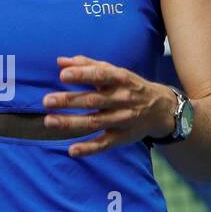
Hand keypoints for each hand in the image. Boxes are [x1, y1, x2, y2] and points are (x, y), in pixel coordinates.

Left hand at [42, 55, 178, 156]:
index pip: (101, 75)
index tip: (62, 75)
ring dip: (72, 123)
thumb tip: (60, 61)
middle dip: (69, 101)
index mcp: (120, 79)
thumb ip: (86, 65)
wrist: (163, 108)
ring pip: (95, 122)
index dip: (82, 75)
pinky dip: (89, 148)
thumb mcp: (114, 71)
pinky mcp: (124, 137)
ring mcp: (123, 120)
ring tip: (50, 121)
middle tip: (47, 101)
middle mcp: (123, 100)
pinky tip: (72, 150)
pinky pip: (105, 144)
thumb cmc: (130, 85)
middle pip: (94, 100)